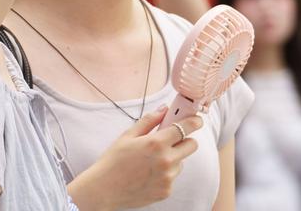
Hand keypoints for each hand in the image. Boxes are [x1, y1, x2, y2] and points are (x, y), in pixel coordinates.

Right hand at [68, 106, 203, 210]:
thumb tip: (164, 109)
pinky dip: (165, 174)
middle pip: (192, 145)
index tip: (197, 120)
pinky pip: (173, 177)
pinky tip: (148, 174)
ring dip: (173, 158)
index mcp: (156, 143)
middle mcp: (166, 161)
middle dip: (185, 139)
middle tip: (172, 140)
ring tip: (152, 161)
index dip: (194, 122)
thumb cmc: (113, 161)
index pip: (186, 128)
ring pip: (181, 162)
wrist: (103, 190)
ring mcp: (167, 178)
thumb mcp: (128, 135)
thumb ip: (149, 120)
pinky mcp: (166, 191)